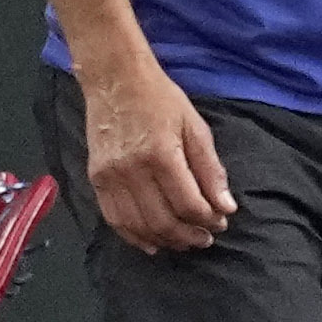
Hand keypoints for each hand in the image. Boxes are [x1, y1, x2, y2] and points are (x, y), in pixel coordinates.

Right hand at [76, 56, 236, 254]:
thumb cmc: (160, 98)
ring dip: (164, 240)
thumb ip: (210, 169)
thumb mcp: (195, 126)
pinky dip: (134, 236)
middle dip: (189, 236)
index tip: (220, 222)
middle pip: (163, 221)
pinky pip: (114, 219)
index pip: (188, 203)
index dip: (208, 219)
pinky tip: (152, 242)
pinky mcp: (96, 179)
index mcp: (161, 154)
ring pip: (138, 226)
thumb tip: (226, 206)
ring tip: (183, 242)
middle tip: (205, 238)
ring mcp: (110, 177)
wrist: (115, 79)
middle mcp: (132, 170)